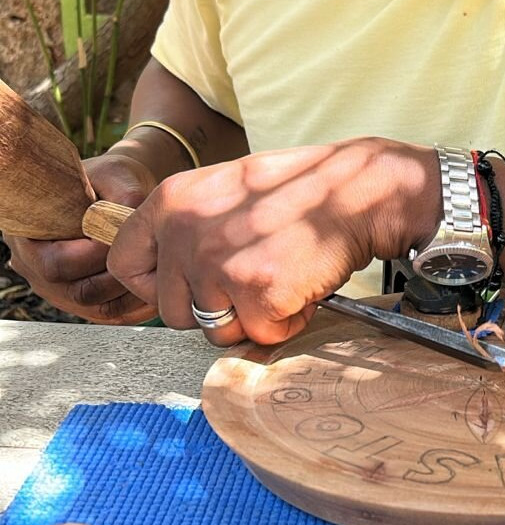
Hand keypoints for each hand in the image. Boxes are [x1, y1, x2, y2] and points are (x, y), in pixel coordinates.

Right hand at [5, 152, 158, 324]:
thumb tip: (127, 224)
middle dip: (120, 276)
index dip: (95, 253)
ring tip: (159, 270)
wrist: (119, 191)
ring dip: (133, 292)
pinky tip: (160, 285)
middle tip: (150, 257)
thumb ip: (121, 197)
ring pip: (99, 307)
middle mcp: (38, 269)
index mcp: (31, 236)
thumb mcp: (115, 175)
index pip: (57, 263)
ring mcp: (62, 289)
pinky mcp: (87, 300)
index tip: (125, 235)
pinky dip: (140, 304)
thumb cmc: (111, 180)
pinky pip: (114, 314)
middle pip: (79, 292)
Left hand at [106, 138, 438, 345]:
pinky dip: (287, 322)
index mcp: (172, 201)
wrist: (359, 191)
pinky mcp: (258, 292)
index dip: (154, 287)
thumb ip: (188, 226)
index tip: (188, 287)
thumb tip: (169, 277)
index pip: (125, 264)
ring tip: (281, 280)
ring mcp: (220, 264)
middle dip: (215, 309)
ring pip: (215, 330)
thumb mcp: (227, 189)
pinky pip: (261, 335)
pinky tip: (302, 287)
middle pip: (173, 312)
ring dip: (251, 319)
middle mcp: (186, 233)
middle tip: (254, 281)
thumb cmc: (301, 191)